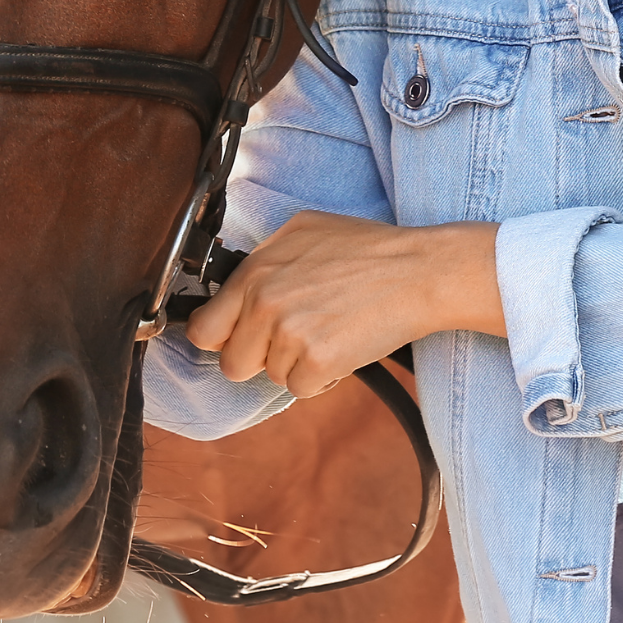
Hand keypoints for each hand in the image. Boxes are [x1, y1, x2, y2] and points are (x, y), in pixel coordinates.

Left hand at [184, 211, 503, 398]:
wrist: (417, 271)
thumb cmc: (368, 249)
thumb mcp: (303, 232)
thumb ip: (263, 261)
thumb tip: (234, 289)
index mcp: (256, 270)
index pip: (204, 328)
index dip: (222, 338)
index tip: (240, 339)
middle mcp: (264, 301)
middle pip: (234, 363)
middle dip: (262, 357)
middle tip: (297, 336)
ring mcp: (288, 333)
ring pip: (272, 376)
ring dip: (297, 364)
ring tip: (329, 331)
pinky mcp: (316, 361)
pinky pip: (301, 390)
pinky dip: (322, 379)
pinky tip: (342, 347)